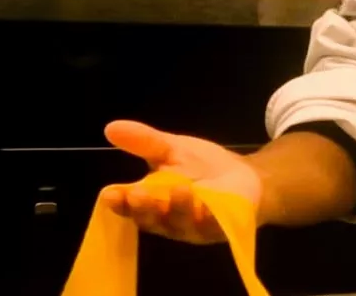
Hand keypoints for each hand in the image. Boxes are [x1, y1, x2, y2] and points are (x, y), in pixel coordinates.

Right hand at [100, 120, 262, 243]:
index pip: (130, 206)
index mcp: (151, 203)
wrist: (246, 176)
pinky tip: (207, 204)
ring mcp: (194, 227)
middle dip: (144, 207)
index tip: (110, 193)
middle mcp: (168, 220)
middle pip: (151, 219)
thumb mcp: (172, 149)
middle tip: (137, 194)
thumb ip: (145, 142)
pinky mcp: (220, 228)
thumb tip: (110, 127)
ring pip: (181, 223)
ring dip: (178, 207)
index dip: (119, 202)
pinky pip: (212, 226)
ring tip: (178, 189)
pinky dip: (208, 216)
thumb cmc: (202, 166)